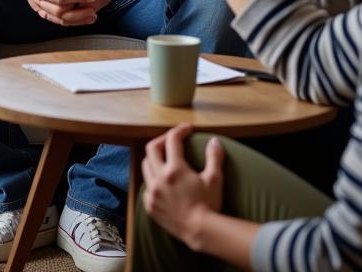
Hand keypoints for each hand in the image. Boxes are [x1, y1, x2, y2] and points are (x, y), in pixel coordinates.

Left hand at [142, 124, 223, 245]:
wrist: (200, 231)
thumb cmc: (209, 205)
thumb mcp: (215, 179)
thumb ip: (214, 157)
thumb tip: (214, 141)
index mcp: (175, 169)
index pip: (172, 139)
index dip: (180, 130)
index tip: (187, 129)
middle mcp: (159, 178)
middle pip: (152, 149)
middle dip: (162, 141)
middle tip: (172, 141)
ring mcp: (153, 192)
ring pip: (146, 167)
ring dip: (154, 160)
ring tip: (165, 160)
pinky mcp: (150, 206)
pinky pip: (147, 187)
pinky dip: (153, 181)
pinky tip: (162, 184)